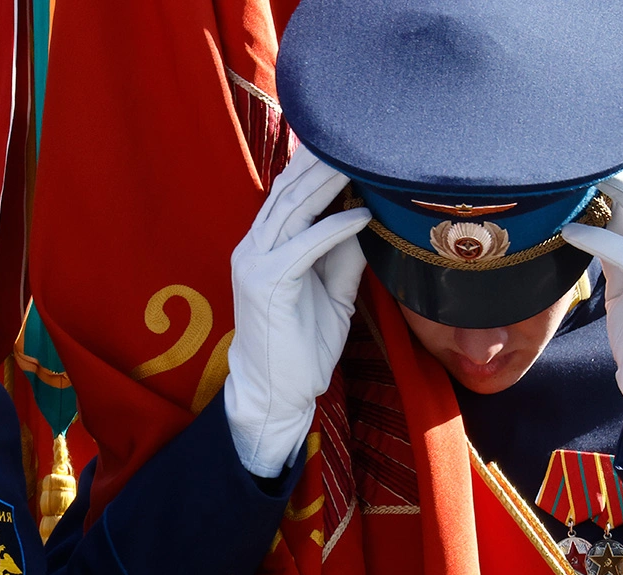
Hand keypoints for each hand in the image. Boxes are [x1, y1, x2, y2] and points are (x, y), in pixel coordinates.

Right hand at [225, 147, 370, 476]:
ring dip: (328, 183)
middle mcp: (255, 246)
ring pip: (293, 210)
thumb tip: (367, 222)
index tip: (348, 142)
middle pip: (289, 191)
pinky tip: (361, 216)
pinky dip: (333, 229)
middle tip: (355, 134)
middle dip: (321, 161)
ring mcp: (256, 263)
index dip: (315, 166)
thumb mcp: (332, 293)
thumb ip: (343, 257)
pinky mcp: (267, 284)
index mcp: (265, 245)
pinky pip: (304, 247)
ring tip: (360, 160)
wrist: (276, 393)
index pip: (289, 194)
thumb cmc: (303, 346)